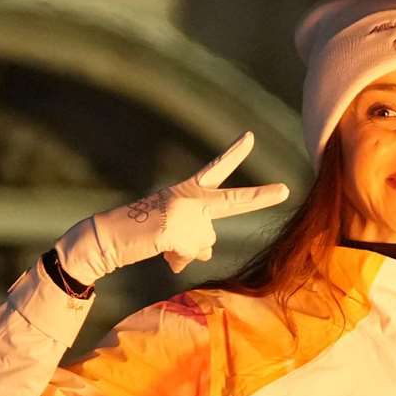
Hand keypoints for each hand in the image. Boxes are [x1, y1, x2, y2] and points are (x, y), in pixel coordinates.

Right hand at [55, 131, 289, 281]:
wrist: (110, 238)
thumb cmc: (142, 236)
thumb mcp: (175, 234)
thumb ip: (197, 239)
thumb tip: (206, 252)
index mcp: (188, 192)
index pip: (215, 170)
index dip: (233, 153)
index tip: (249, 136)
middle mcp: (190, 197)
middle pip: (232, 201)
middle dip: (261, 197)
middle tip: (285, 191)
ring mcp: (185, 212)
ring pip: (206, 243)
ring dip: (188, 250)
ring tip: (164, 244)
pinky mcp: (177, 228)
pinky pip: (192, 254)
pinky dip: (179, 258)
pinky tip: (162, 250)